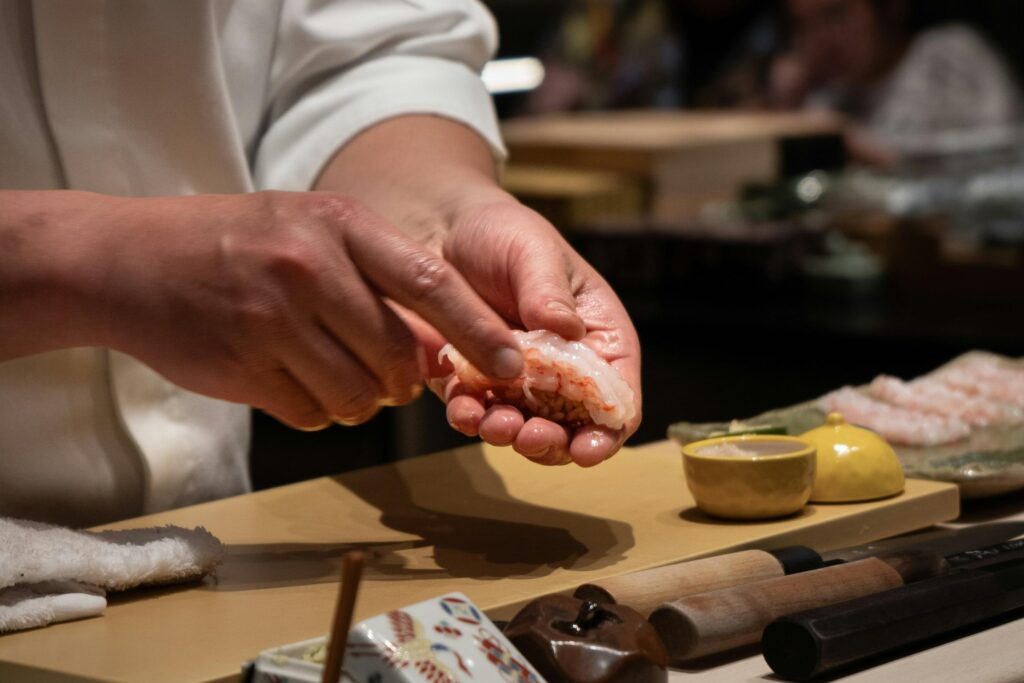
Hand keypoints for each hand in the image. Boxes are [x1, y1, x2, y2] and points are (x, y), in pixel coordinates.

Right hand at [41, 190, 524, 429]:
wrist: (131, 260)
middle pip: (396, 356)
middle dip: (404, 380)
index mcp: (337, 224)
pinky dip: (317, 410)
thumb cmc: (237, 241)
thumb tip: (436, 349)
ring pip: (357, 395)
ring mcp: (271, 320)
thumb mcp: (310, 227)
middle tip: (391, 376)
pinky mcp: (243, 367)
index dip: (477, 329)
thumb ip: (374, 275)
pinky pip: (314, 415)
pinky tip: (291, 379)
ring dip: (360, 400)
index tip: (513, 364)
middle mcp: (308, 269)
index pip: (430, 281)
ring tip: (332, 372)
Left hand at [420, 199, 642, 466]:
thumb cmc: (503, 233)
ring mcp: (517, 382)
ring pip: (525, 431)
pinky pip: (477, 415)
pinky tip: (462, 408)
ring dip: (511, 437)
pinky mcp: (473, 385)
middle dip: (553, 442)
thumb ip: (549, 291)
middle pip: (573, 428)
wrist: (439, 230)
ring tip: (493, 423)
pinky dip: (471, 419)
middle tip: (528, 437)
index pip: (617, 398)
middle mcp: (563, 369)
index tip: (587, 450)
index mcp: (596, 338)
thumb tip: (566, 328)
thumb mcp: (533, 250)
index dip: (607, 431)